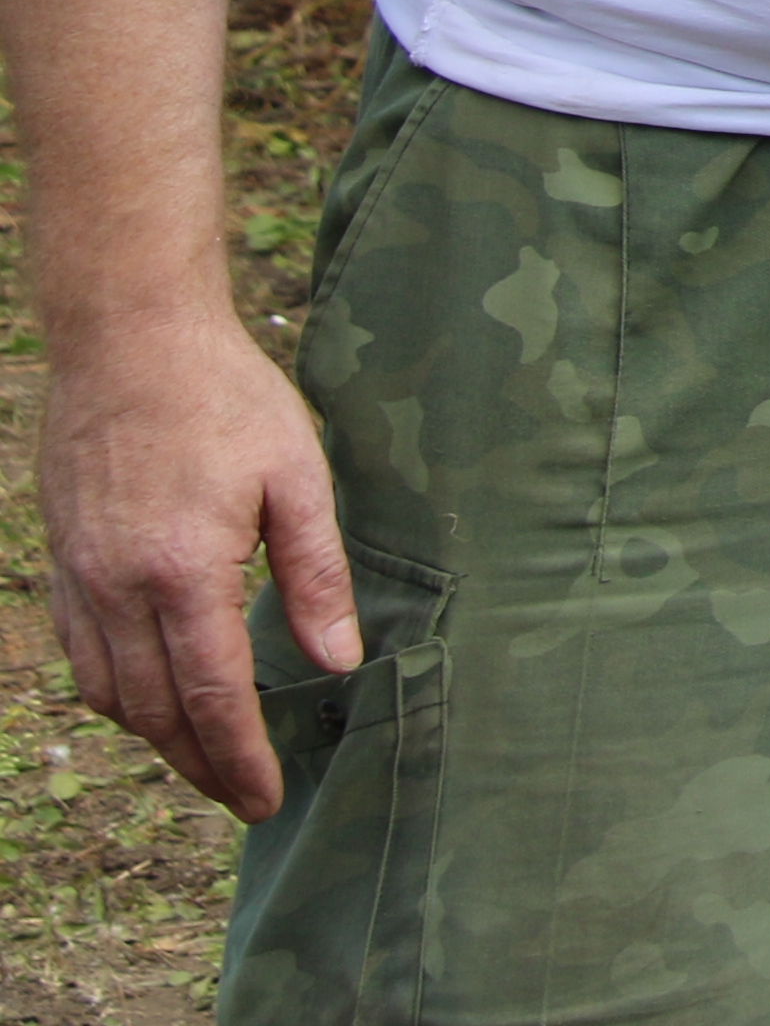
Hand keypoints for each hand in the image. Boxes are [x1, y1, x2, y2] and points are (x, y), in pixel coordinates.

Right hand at [40, 301, 348, 816]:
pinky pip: (80, 654)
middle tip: (242, 797)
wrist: (129, 340)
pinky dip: (115, 693)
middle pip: (153, 710)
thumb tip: (338, 659)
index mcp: (183, 571)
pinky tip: (147, 700)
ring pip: (108, 692)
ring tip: (204, 759)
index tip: (263, 799)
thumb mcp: (298, 476)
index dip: (238, 757)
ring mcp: (79, 577)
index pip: (210, 695)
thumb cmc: (226, 398)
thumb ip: (316, 575)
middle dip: (199, 764)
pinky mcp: (61, 561)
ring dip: (154, 737)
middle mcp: (118, 588)